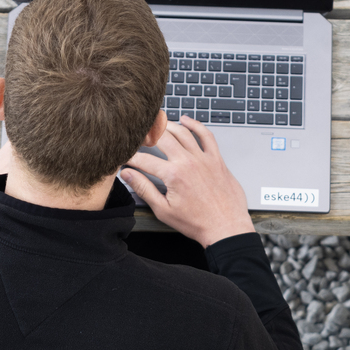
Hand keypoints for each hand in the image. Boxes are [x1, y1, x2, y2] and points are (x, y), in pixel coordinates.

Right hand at [120, 117, 255, 246]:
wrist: (226, 227)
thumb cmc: (197, 223)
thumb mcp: (164, 210)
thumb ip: (144, 189)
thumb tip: (128, 175)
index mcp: (173, 175)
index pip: (143, 159)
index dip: (130, 158)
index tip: (124, 158)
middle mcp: (188, 162)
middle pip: (162, 137)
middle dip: (146, 135)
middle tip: (137, 136)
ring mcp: (203, 158)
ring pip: (182, 132)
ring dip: (167, 126)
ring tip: (156, 126)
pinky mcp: (216, 159)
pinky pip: (206, 135)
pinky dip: (195, 125)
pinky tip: (186, 121)